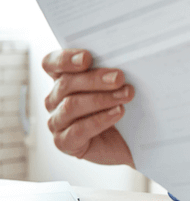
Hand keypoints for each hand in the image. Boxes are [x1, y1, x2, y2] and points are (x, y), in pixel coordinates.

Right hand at [42, 49, 134, 166]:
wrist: (127, 142)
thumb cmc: (119, 108)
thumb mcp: (115, 87)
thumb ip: (110, 73)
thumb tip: (119, 66)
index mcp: (63, 80)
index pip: (51, 64)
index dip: (65, 59)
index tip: (87, 58)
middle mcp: (55, 100)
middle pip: (66, 84)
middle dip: (95, 79)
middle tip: (119, 78)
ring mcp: (57, 122)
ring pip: (71, 106)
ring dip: (101, 99)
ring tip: (125, 95)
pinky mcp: (64, 142)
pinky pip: (78, 130)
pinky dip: (100, 120)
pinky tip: (118, 113)